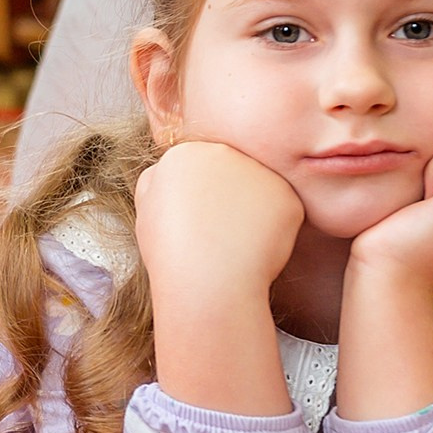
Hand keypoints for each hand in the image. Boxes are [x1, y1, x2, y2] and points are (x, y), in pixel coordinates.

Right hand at [134, 141, 304, 295]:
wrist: (207, 280)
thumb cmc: (170, 252)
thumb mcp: (146, 209)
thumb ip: (159, 181)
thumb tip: (169, 173)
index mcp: (185, 153)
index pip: (196, 168)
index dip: (195, 198)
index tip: (193, 222)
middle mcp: (223, 152)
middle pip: (228, 171)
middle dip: (225, 197)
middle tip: (215, 232)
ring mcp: (258, 171)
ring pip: (256, 188)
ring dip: (249, 210)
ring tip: (232, 241)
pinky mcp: (286, 195)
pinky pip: (280, 210)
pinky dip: (272, 230)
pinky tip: (253, 247)